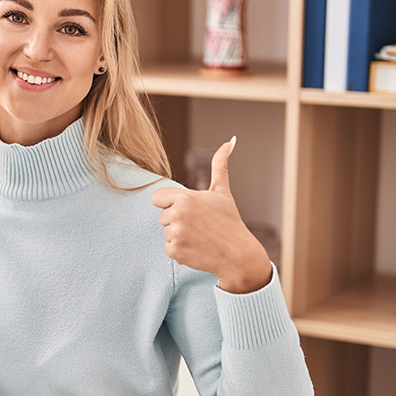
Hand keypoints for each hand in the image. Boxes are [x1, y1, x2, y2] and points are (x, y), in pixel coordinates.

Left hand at [150, 137, 271, 293]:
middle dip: (177, 220)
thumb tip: (231, 140)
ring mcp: (176, 234)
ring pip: (165, 232)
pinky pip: (168, 248)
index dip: (169, 203)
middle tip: (199, 225)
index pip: (157, 197)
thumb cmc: (230, 221)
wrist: (238, 255)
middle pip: (162, 216)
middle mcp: (178, 215)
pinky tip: (196, 248)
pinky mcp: (175, 252)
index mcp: (186, 198)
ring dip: (179, 235)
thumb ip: (220, 165)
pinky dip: (179, 250)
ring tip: (200, 236)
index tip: (186, 208)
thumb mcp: (222, 192)